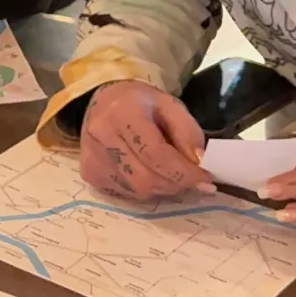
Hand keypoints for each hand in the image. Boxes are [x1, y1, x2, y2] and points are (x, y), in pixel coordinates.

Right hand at [79, 80, 215, 200]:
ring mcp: (92, 157)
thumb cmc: (140, 103)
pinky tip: (147, 173)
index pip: (155, 153)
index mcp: (122, 113)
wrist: (103, 102)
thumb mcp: (170, 105)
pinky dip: (143, 190)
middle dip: (175, 184)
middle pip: (145, 178)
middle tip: (190, 179)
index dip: (184, 172)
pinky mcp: (89, 172)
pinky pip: (124, 194)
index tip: (206, 180)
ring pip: (136, 190)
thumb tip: (199, 163)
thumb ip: (187, 132)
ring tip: (169, 174)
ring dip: (161, 188)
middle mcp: (101, 136)